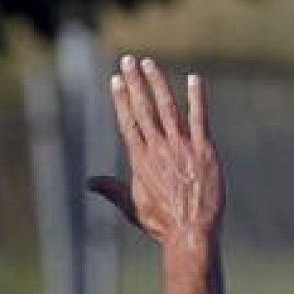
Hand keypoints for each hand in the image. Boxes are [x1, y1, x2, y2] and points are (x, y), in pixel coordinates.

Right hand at [89, 55, 222, 249]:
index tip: (116, 80)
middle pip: (143, 109)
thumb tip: (89, 183)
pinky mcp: (204, 150)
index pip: (128, 122)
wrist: (191, 233)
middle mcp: (159, 149)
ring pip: (167, 108)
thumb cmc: (162, 225)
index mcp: (140, 161)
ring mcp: (182, 147)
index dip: (121, 99)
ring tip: (149, 63)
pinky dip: (196, 98)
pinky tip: (193, 79)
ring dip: (157, 83)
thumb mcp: (132, 208)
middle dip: (134, 83)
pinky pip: (200, 118)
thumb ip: (112, 190)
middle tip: (128, 61)